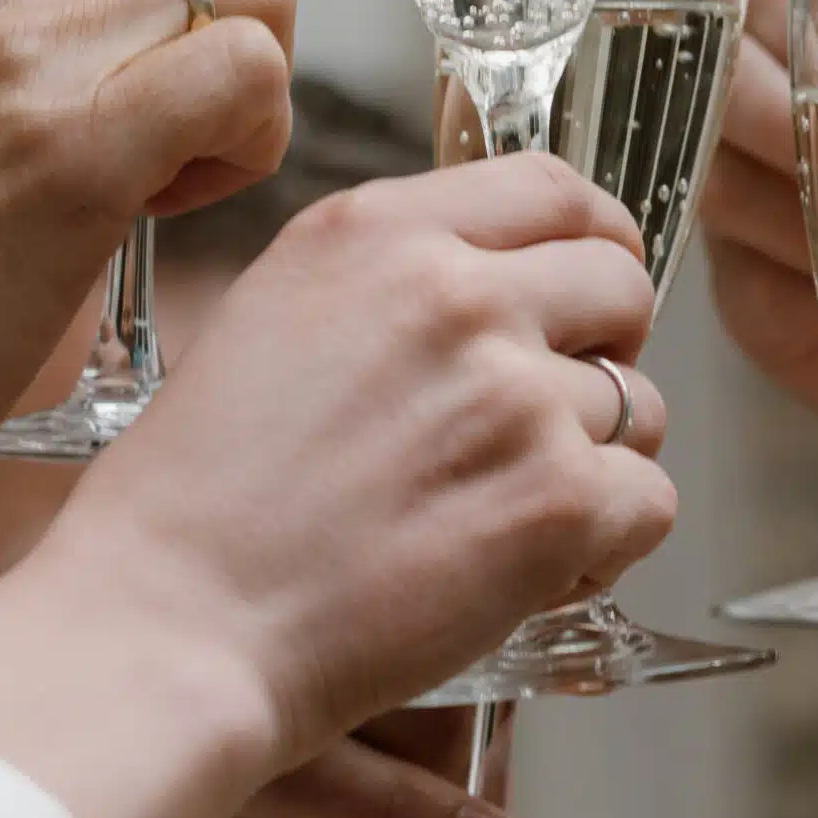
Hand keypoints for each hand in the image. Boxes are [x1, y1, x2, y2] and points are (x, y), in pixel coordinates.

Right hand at [0, 151, 679, 817]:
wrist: (170, 627)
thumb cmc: (196, 505)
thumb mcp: (272, 320)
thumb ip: (391, 282)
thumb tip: (502, 283)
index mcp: (376, 234)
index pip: (552, 190)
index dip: (593, 243)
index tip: (591, 294)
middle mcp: (455, 293)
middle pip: (619, 287)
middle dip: (605, 355)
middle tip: (552, 428)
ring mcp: (514, 394)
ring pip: (640, 407)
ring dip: (599, 465)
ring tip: (506, 519)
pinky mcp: (555, 499)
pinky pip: (647, 502)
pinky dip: (602, 550)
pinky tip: (520, 578)